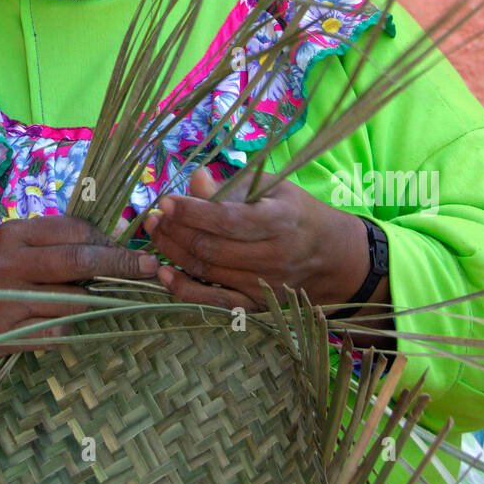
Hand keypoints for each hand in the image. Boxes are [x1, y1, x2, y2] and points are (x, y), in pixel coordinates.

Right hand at [0, 214, 158, 360]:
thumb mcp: (10, 245)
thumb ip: (50, 241)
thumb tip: (108, 242)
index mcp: (11, 234)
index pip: (73, 230)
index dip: (105, 239)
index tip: (127, 247)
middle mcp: (9, 264)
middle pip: (80, 261)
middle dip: (121, 264)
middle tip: (150, 267)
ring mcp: (7, 302)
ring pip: (75, 301)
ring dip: (88, 302)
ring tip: (80, 299)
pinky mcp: (8, 336)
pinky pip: (58, 332)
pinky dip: (63, 328)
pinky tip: (48, 322)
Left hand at [144, 167, 368, 311]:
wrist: (332, 256)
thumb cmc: (297, 212)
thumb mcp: (273, 187)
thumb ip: (233, 185)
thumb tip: (195, 178)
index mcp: (281, 221)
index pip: (228, 219)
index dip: (192, 211)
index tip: (165, 200)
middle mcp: (274, 257)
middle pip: (211, 248)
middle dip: (174, 231)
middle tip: (151, 217)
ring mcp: (264, 285)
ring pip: (207, 272)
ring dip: (173, 253)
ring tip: (153, 234)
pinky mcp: (257, 305)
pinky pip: (213, 302)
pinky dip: (184, 290)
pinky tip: (163, 273)